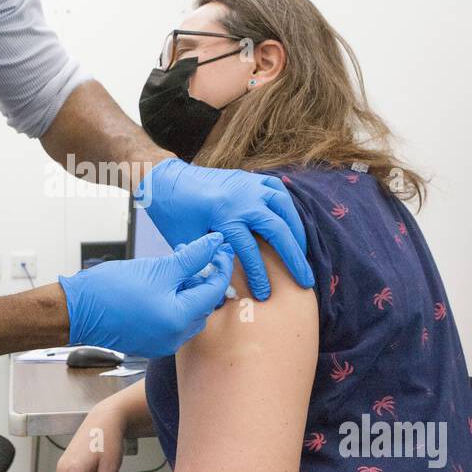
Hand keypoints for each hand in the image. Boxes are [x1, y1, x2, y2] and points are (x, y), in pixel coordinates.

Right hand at [57, 232, 233, 356]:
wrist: (77, 310)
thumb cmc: (112, 288)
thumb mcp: (158, 268)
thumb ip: (191, 258)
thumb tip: (213, 246)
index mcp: (179, 319)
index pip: (214, 290)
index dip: (219, 266)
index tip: (218, 248)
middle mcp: (175, 337)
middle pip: (205, 304)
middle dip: (202, 278)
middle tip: (192, 255)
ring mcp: (163, 343)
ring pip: (190, 314)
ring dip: (188, 291)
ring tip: (174, 270)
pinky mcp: (152, 343)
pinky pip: (174, 322)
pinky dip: (175, 304)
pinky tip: (163, 286)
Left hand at [137, 158, 314, 299]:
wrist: (166, 180)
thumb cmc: (173, 214)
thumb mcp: (186, 241)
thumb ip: (209, 260)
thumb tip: (227, 288)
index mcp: (224, 215)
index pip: (250, 251)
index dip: (259, 276)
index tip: (265, 294)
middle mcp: (242, 198)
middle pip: (278, 230)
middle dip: (294, 258)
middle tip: (305, 280)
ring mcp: (249, 185)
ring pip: (284, 207)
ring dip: (297, 231)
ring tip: (303, 254)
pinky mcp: (249, 178)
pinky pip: (277, 189)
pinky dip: (287, 206)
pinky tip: (292, 223)